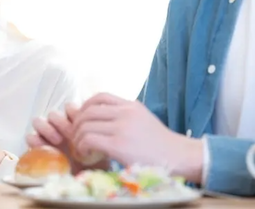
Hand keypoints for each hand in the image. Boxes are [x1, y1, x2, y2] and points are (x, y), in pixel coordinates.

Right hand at [27, 103, 107, 172]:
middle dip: (60, 121)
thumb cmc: (95, 165)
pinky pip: (29, 136)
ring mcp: (47, 138)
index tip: (81, 123)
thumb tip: (101, 131)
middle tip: (69, 134)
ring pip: (39, 121)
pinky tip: (44, 147)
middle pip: (53, 114)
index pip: (69, 108)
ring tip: (57, 140)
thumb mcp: (101, 149)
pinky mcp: (37, 149)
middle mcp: (59, 129)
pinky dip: (34, 139)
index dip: (73, 112)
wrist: (84, 184)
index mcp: (75, 124)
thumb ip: (98, 137)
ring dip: (46, 128)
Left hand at [71, 93, 202, 181]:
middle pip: (88, 111)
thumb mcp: (144, 120)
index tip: (82, 120)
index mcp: (131, 105)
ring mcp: (122, 128)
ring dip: (77, 138)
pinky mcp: (119, 145)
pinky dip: (82, 147)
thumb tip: (105, 118)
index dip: (85, 107)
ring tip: (80, 148)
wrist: (178, 157)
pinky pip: (89, 140)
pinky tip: (86, 154)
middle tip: (76, 137)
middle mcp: (125, 113)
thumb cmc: (161, 144)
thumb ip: (126, 116)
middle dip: (77, 124)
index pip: (100, 97)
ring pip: (86, 125)